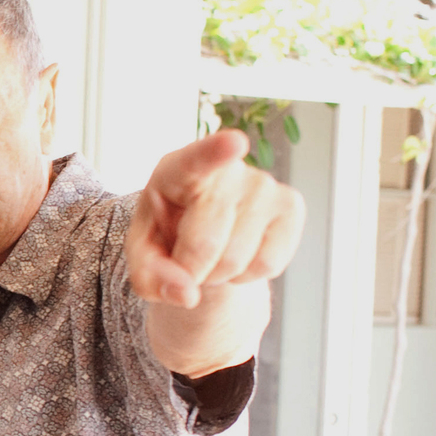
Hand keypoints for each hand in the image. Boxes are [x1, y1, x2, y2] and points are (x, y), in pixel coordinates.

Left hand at [127, 130, 304, 308]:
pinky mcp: (291, 204)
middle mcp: (226, 169)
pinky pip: (268, 263)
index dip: (216, 152)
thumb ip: (149, 277)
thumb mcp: (143, 257)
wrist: (204, 240)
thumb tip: (187, 293)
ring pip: (238, 260)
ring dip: (218, 275)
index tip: (234, 142)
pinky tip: (240, 256)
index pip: (197, 159)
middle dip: (191, 271)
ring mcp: (264, 183)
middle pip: (206, 243)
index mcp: (177, 169)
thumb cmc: (166, 238)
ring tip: (212, 255)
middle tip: (186, 261)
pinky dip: (247, 276)